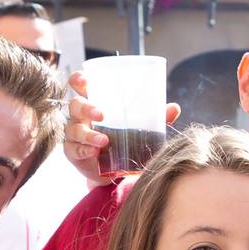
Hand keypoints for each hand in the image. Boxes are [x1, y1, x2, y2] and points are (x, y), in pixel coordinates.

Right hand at [61, 73, 181, 186]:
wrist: (117, 169)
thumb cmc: (126, 139)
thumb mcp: (141, 127)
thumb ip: (156, 117)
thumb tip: (175, 108)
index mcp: (95, 102)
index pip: (80, 85)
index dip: (78, 79)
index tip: (84, 80)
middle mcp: (81, 116)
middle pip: (75, 105)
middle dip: (86, 107)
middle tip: (102, 114)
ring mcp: (75, 134)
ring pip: (74, 129)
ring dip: (88, 134)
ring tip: (104, 140)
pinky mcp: (74, 153)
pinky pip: (73, 150)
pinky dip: (84, 150)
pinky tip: (94, 152)